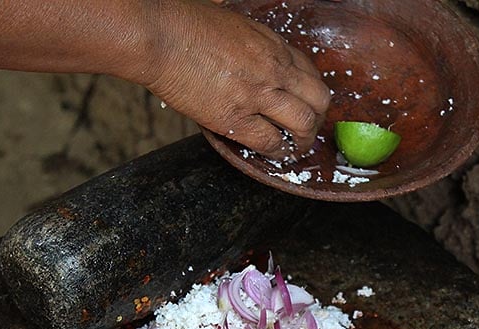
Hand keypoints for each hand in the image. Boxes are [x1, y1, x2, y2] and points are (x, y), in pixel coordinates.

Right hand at [140, 0, 330, 158]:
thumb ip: (250, 45)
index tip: (307, 103)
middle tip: (308, 129)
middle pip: (318, 99)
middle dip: (318, 118)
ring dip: (304, 140)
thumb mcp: (233, 25)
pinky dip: (278, 152)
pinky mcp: (236, 118)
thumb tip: (248, 58)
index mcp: (272, 44)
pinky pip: (270, 142)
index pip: (310, 72)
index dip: (312, 93)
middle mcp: (273, 68)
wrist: (159, 36)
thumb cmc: (183, 23)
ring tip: (296, 148)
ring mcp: (258, 94)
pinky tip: (275, 155)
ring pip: (303, 124)